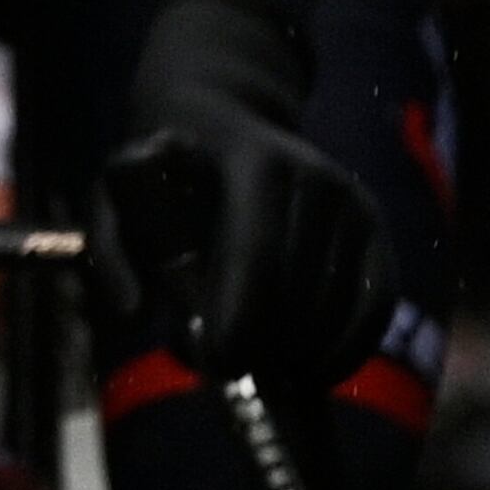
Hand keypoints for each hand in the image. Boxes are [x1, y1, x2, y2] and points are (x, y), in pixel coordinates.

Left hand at [102, 0, 388, 392]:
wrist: (225, 119)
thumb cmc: (166, 172)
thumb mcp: (117, 196)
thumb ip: (112, 252)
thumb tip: (135, 315)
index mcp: (253, 162)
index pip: (256, 252)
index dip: (239, 317)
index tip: (215, 363)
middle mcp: (314, 178)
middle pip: (297, 291)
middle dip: (262, 344)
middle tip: (224, 368)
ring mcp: (352, 202)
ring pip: (335, 307)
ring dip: (298, 353)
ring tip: (257, 364)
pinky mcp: (376, 229)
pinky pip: (376, 306)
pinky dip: (345, 350)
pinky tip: (309, 371)